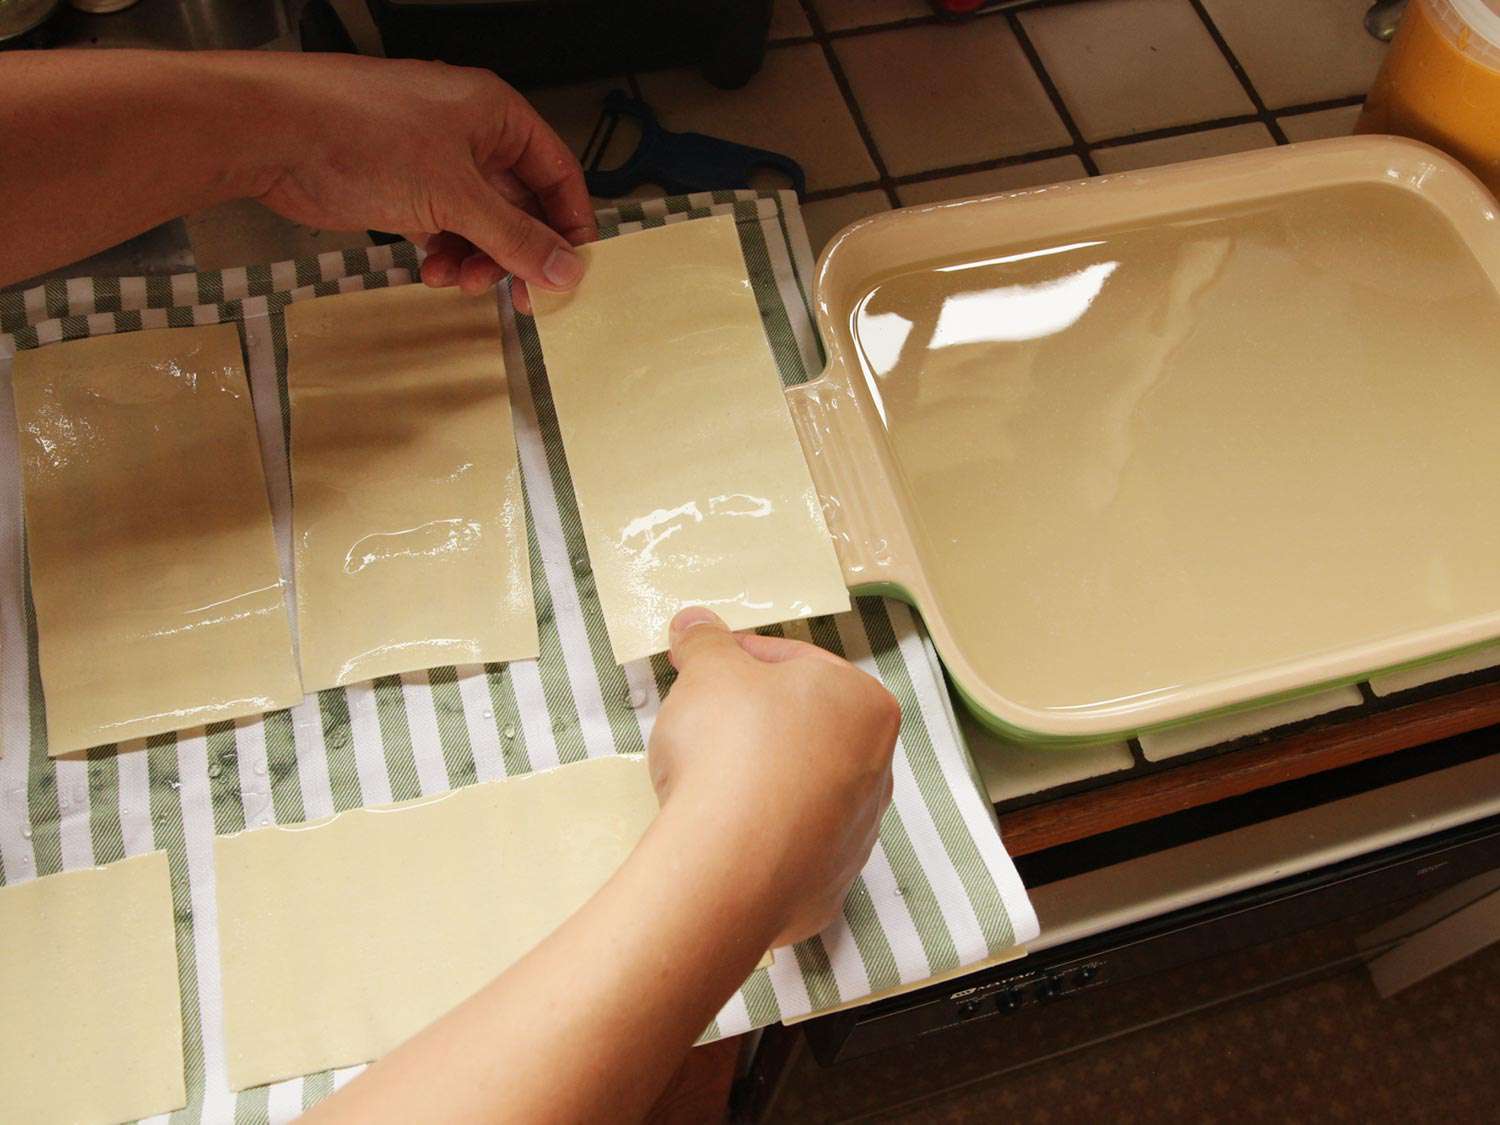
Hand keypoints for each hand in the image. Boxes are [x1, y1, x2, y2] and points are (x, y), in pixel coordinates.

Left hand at [252, 54, 594, 311]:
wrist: (273, 133)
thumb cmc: (357, 132)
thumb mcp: (455, 194)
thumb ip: (515, 237)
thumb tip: (565, 268)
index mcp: (495, 115)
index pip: (556, 173)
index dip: (568, 224)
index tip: (569, 270)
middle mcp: (469, 135)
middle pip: (518, 205)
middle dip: (516, 252)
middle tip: (518, 294)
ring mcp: (434, 162)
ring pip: (480, 224)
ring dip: (477, 260)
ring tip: (459, 281)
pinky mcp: (403, 188)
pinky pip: (444, 229)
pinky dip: (445, 254)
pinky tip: (432, 270)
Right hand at [648, 608, 898, 946]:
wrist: (729, 865)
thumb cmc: (731, 748)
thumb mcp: (708, 671)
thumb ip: (705, 642)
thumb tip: (696, 625)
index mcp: (866, 703)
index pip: (796, 662)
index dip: (739, 658)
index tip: (702, 667)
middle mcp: (877, 767)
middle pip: (802, 726)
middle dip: (751, 718)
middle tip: (700, 719)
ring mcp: (858, 831)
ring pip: (797, 786)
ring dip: (756, 776)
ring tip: (704, 778)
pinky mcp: (830, 882)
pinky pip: (786, 842)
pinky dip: (755, 831)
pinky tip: (720, 828)